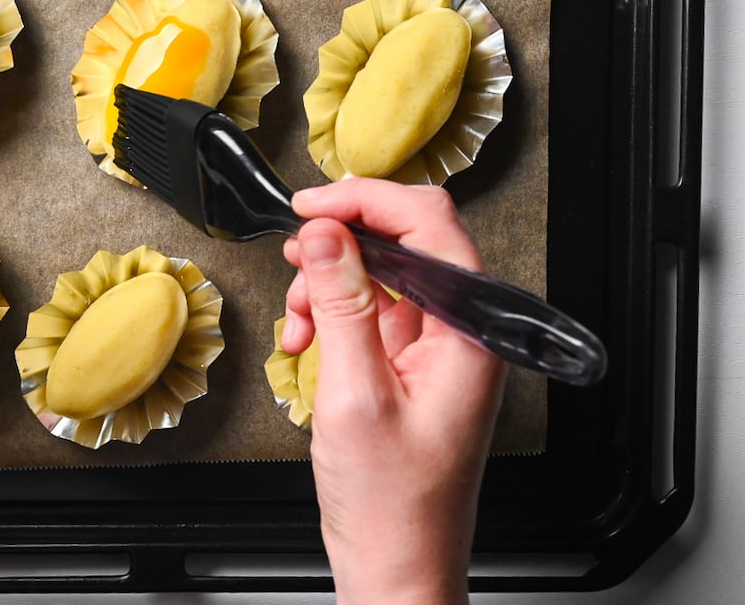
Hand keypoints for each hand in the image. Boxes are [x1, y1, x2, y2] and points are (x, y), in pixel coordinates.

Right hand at [282, 178, 506, 604]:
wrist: (397, 565)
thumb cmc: (393, 505)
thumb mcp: (353, 394)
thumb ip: (344, 304)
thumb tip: (330, 235)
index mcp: (469, 332)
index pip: (430, 224)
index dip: (366, 201)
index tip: (314, 205)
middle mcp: (462, 331)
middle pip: (407, 241)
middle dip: (343, 243)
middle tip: (298, 253)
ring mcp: (438, 347)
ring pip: (384, 273)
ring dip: (331, 282)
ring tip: (299, 318)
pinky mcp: (413, 363)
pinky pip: (373, 310)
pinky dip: (333, 313)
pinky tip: (308, 338)